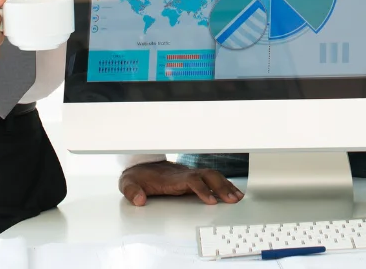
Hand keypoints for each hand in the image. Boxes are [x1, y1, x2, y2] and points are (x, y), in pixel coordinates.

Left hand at [118, 161, 243, 205]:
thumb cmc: (136, 175)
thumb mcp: (128, 183)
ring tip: (237, 197)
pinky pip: (210, 178)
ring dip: (225, 185)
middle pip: (207, 176)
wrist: (139, 163)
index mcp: (170, 177)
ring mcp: (188, 174)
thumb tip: (139, 199)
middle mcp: (183, 173)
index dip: (201, 189)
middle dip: (221, 187)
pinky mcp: (191, 177)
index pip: (191, 180)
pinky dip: (222, 184)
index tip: (210, 201)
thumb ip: (132, 191)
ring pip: (211, 175)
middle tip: (233, 200)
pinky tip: (231, 192)